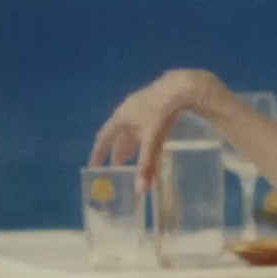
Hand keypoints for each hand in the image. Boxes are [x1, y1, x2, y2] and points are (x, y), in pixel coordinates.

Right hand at [90, 69, 222, 195]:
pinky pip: (143, 125)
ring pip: (131, 130)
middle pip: (118, 135)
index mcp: (120, 117)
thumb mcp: (153, 140)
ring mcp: (141, 106)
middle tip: (117, 168)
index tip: (94, 168)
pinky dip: (143, 138)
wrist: (182, 87)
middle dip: (117, 152)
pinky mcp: (155, 104)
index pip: (103, 138)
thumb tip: (141, 191)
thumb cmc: (162, 113)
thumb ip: (147, 164)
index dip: (98, 154)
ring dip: (130, 145)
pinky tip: (151, 143)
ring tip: (131, 159)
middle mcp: (127, 110)